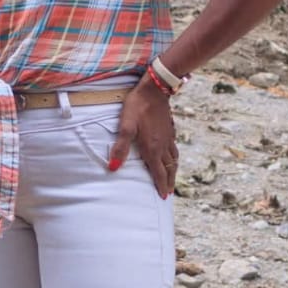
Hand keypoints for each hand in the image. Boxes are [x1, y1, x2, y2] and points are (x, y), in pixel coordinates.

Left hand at [106, 79, 178, 198]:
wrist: (154, 89)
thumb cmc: (137, 107)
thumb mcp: (125, 126)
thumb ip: (120, 147)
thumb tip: (113, 168)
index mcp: (153, 148)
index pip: (159, 172)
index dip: (160, 186)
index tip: (163, 197)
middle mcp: (163, 145)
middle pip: (169, 168)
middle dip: (169, 182)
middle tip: (169, 193)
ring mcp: (168, 137)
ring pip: (174, 159)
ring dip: (173, 171)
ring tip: (171, 179)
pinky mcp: (170, 129)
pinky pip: (174, 149)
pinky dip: (174, 157)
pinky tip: (171, 156)